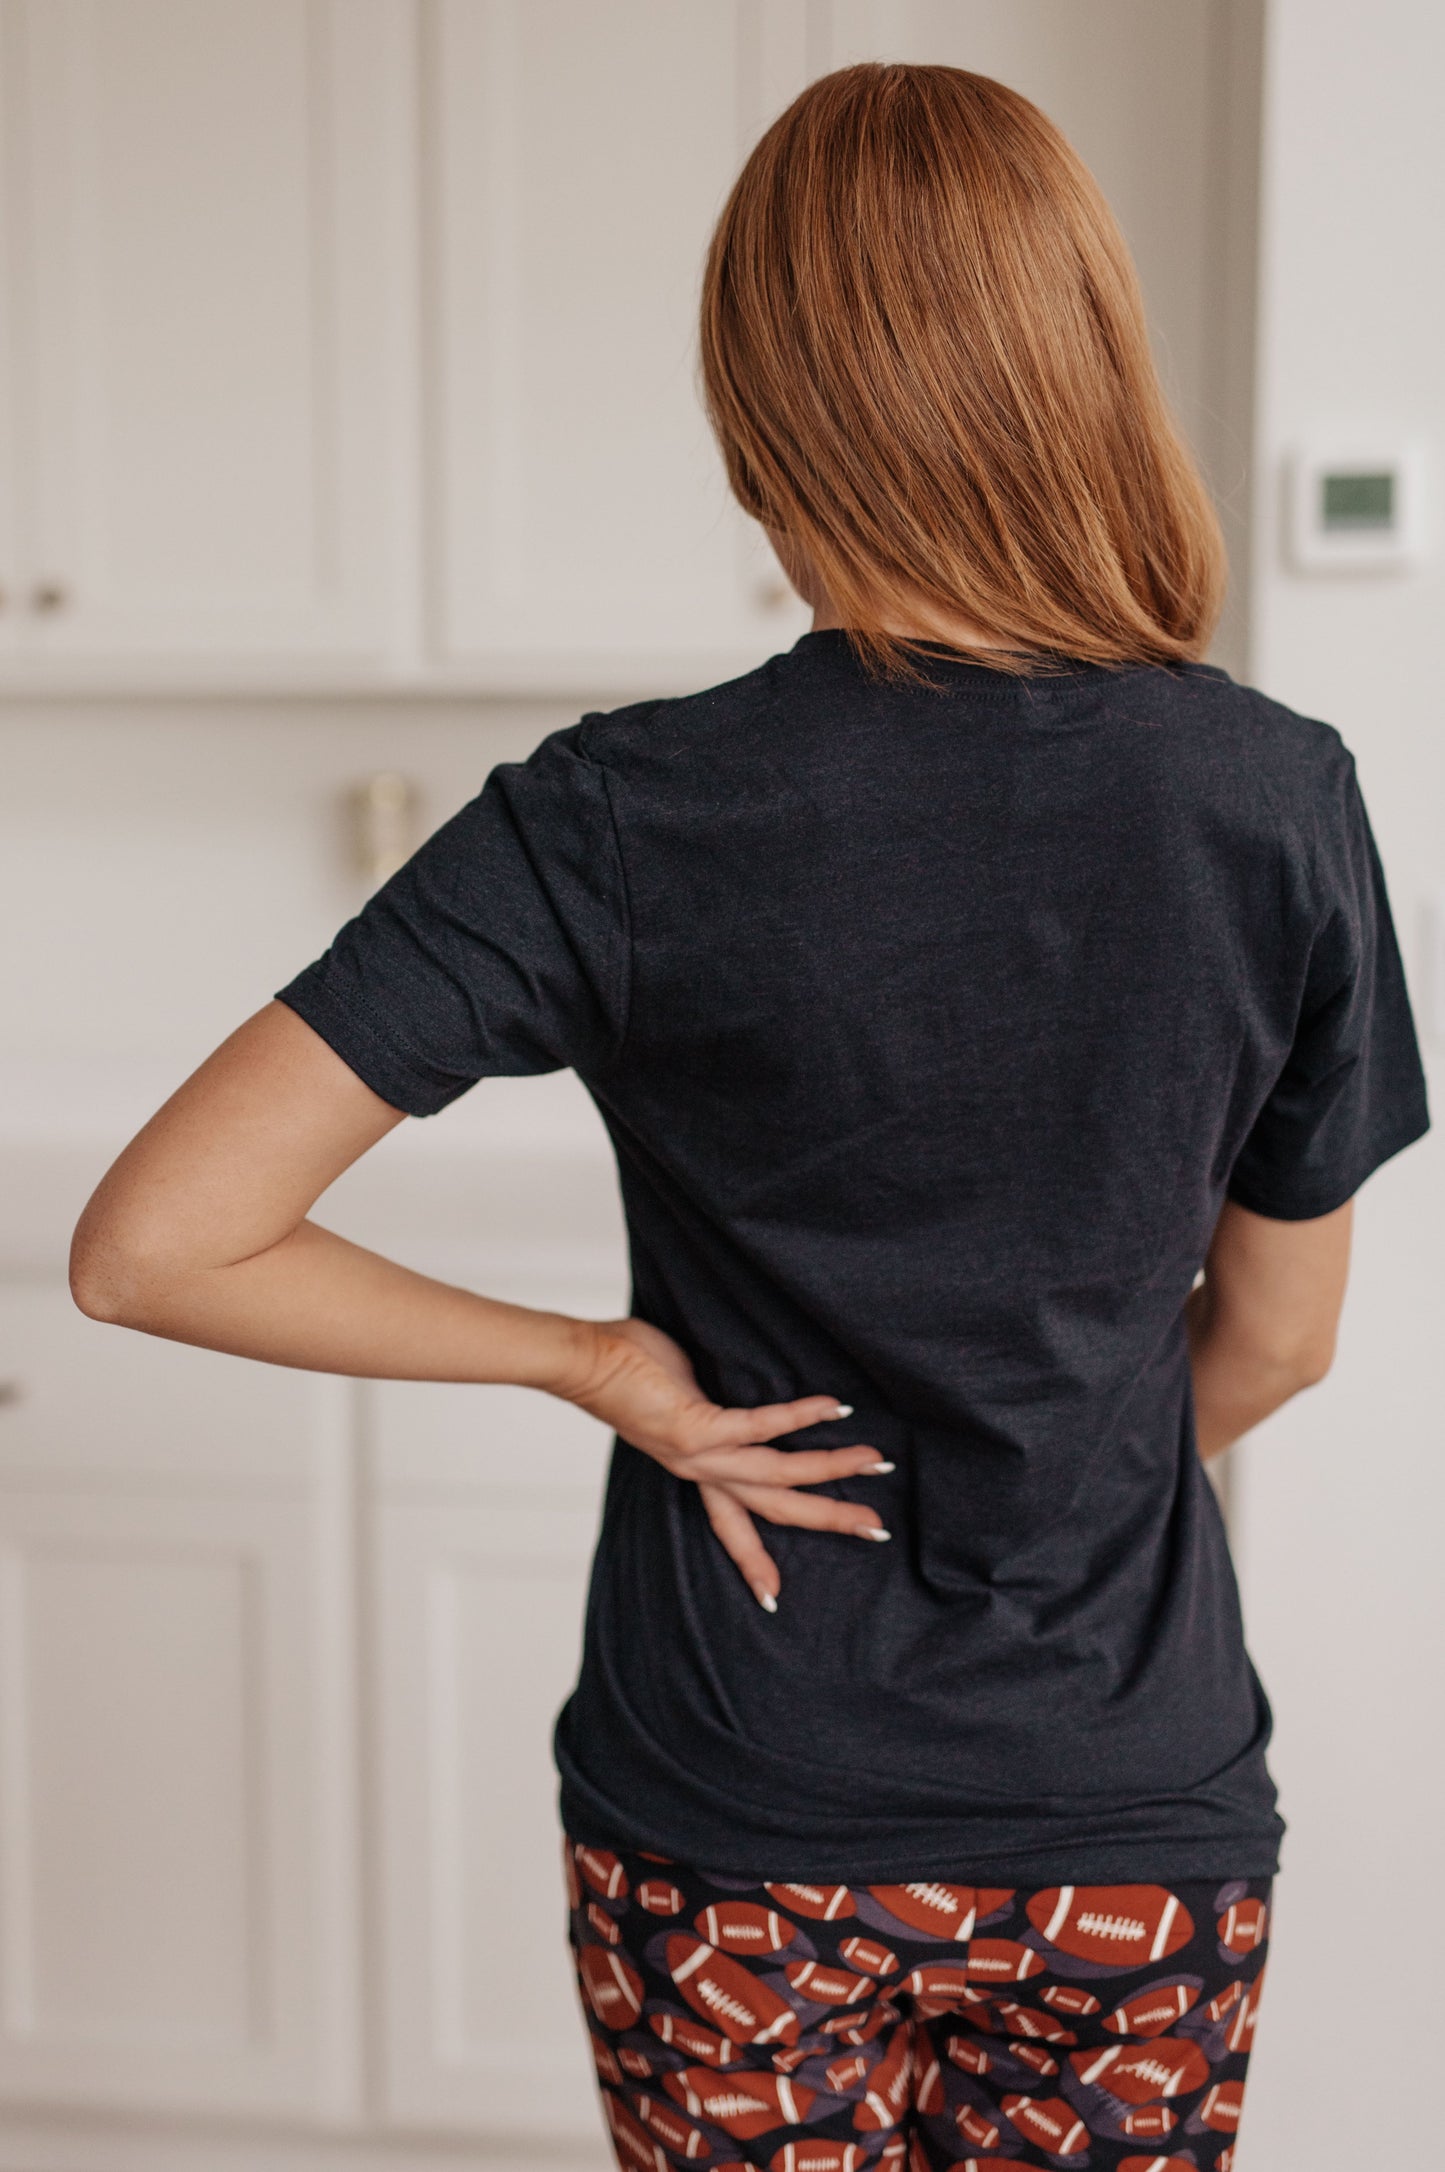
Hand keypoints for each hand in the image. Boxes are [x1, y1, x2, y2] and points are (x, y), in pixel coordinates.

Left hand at [559, 1316, 892, 1610]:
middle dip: (828, 1520)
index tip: (774, 1597)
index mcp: (694, 1470)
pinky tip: (834, 1406)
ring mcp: (698, 1454)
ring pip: (778, 1476)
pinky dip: (800, 1416)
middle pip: (773, 1510)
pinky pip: (760, 1427)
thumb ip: (714, 1409)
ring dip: (832, 1470)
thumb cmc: (627, 1369)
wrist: (582, 1361)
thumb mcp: (680, 1400)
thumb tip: (746, 1393)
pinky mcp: (696, 1427)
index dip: (755, 1561)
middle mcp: (699, 1471)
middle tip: (875, 1530)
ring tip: (875, 1461)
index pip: (731, 1525)